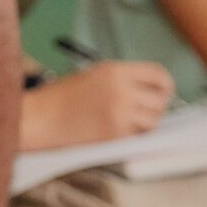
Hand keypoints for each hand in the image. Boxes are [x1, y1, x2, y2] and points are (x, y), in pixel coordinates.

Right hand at [22, 61, 174, 150]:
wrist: (41, 118)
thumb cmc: (63, 96)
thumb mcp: (95, 75)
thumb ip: (123, 79)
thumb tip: (151, 90)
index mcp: (116, 71)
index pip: (158, 74)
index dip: (165, 84)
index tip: (164, 91)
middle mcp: (121, 90)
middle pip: (161, 99)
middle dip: (158, 105)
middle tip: (148, 109)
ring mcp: (119, 114)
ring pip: (154, 120)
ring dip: (148, 122)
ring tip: (134, 121)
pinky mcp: (114, 135)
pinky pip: (138, 135)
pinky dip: (135, 134)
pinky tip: (121, 130)